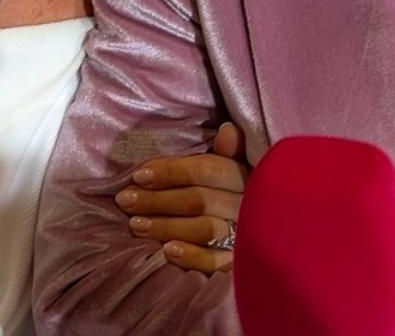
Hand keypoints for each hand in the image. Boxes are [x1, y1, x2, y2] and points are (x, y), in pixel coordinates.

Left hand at [117, 122, 247, 273]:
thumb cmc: (236, 192)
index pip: (206, 170)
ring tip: (135, 224)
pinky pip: (216, 262)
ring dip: (166, 226)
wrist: (269, 236)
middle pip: (199, 200)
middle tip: (125, 200)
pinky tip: (167, 251)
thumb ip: (230, 151)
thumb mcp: (236, 167)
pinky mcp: (239, 262)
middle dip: (157, 200)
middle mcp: (248, 205)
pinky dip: (192, 256)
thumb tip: (227, 130)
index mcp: (245, 175)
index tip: (138, 175)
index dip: (171, 171)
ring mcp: (246, 236)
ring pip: (204, 229)